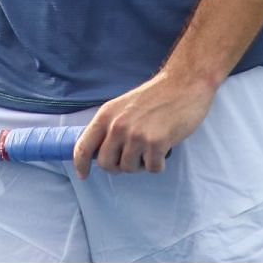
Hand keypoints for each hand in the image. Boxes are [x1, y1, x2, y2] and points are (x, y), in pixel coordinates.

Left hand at [73, 69, 215, 177]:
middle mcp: (117, 126)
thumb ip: (109, 126)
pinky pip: (153, 168)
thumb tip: (99, 151)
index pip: (83, 146)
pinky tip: (162, 150)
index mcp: (105, 116)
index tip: (83, 175)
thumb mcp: (121, 107)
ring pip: (129, 168)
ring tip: (149, 149)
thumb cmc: (153, 97)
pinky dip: (158, 164)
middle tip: (130, 159)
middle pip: (106, 163)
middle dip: (117, 167)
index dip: (80, 164)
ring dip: (140, 164)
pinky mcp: (157, 143)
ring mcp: (136, 136)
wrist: (182, 86)